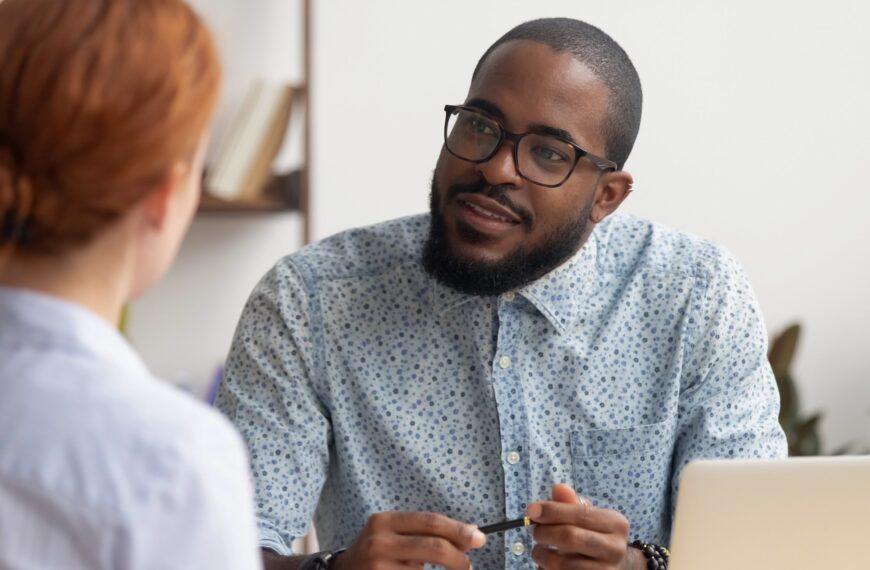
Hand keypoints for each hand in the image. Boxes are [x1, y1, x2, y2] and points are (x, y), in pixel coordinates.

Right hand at [333, 511, 485, 569]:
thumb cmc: (376, 552)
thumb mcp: (393, 533)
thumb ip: (425, 532)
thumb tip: (469, 533)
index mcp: (384, 521)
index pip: (430, 522)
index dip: (458, 530)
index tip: (479, 538)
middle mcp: (379, 542)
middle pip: (432, 547)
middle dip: (458, 556)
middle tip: (469, 564)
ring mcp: (378, 568)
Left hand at [527, 484, 641, 569]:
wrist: (615, 566)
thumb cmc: (595, 535)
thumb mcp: (588, 516)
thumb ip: (571, 503)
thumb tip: (558, 489)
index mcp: (616, 524)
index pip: (580, 514)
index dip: (552, 511)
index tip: (531, 511)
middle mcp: (615, 548)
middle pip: (569, 538)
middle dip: (544, 532)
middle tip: (535, 532)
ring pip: (562, 563)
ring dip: (542, 555)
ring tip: (539, 550)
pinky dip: (547, 569)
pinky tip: (546, 564)